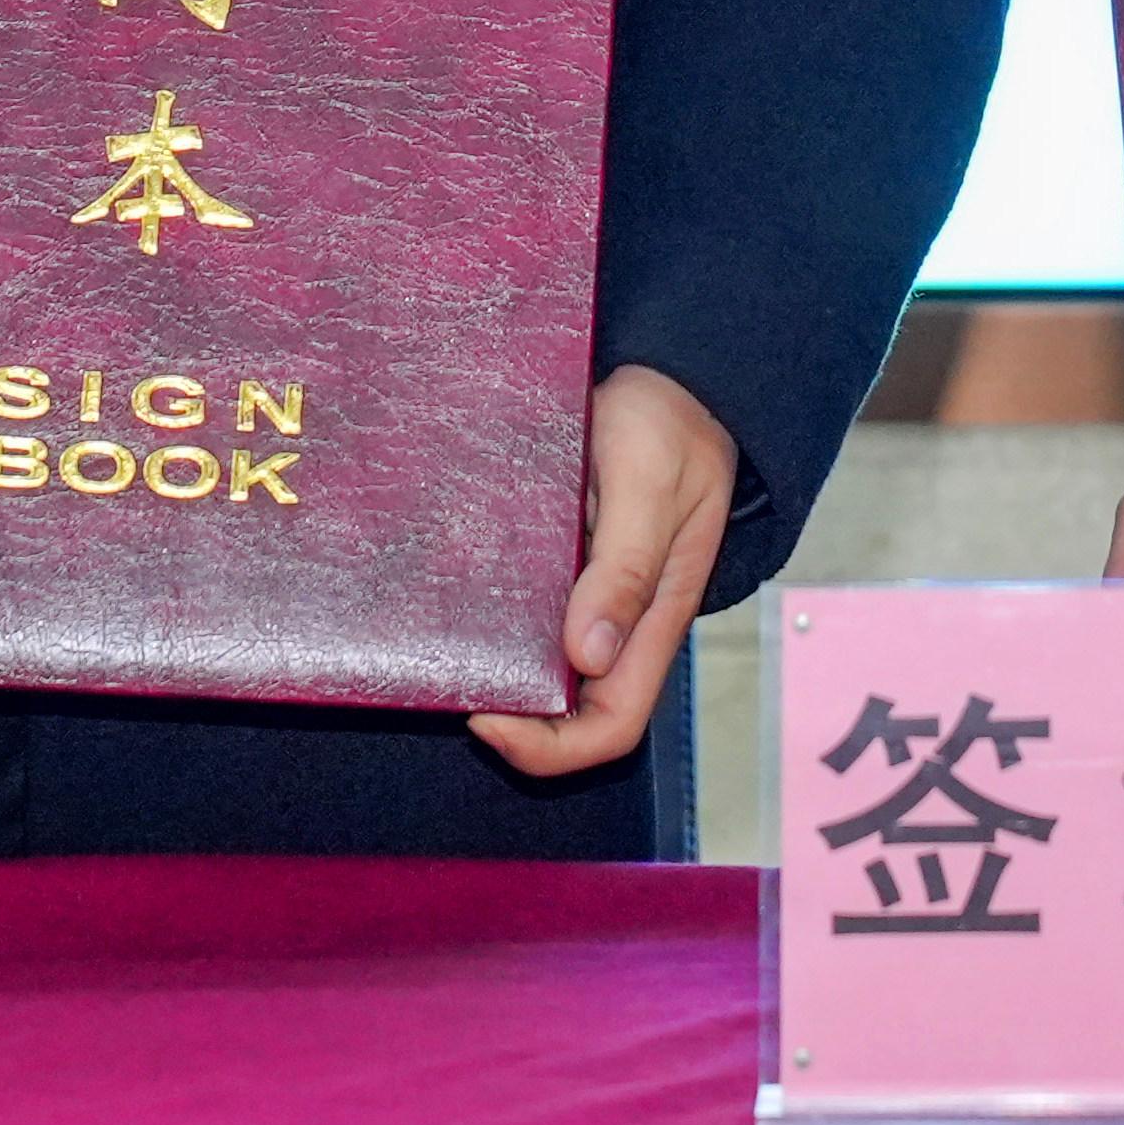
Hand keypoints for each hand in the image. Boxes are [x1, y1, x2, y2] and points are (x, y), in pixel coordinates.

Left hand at [470, 364, 735, 777]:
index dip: (552, 746)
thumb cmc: (671, 424)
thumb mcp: (649, 485)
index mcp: (657, 616)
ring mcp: (597, 596)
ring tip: (447, 648)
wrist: (676, 379)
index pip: (613, 724)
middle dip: (516, 720)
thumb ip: (625, 568)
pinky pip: (533, 617)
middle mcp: (625, 621)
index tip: (489, 717)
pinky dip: (496, 624)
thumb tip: (587, 656)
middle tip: (456, 686)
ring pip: (548, 670)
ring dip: (502, 674)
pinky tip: (459, 600)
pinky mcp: (571, 565)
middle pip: (574, 714)